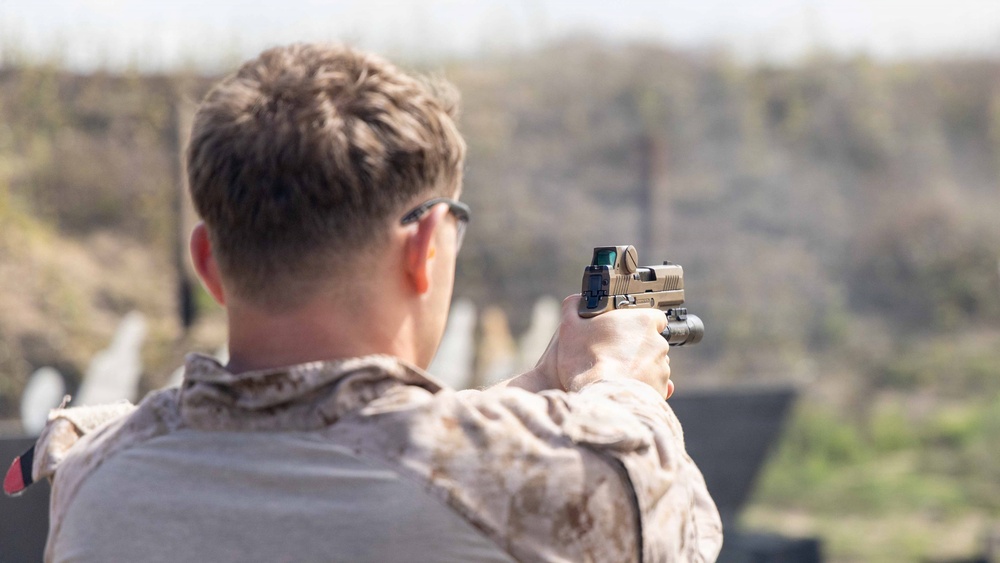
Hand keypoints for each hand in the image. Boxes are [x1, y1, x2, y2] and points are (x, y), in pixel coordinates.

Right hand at [530, 295, 673, 397]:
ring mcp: (661, 368)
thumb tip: (575, 301)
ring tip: (616, 374)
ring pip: (652, 365)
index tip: (626, 330)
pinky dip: (642, 386)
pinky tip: (623, 388)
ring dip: (639, 368)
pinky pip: (653, 385)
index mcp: (642, 321)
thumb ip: (573, 307)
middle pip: (651, 341)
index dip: (639, 323)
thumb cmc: (585, 360)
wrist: (598, 396)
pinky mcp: (660, 389)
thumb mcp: (569, 327)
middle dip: (637, 347)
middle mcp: (658, 343)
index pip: (653, 316)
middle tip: (615, 353)